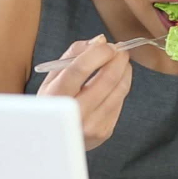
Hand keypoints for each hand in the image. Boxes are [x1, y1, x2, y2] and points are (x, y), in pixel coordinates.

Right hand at [37, 35, 131, 150]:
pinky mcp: (104, 131)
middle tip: (120, 50)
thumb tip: (100, 40)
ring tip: (121, 62)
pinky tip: (115, 82)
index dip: (99, 53)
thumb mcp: (52, 77)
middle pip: (106, 79)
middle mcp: (74, 113)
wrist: (52, 138)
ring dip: (125, 71)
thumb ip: (73, 54)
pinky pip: (120, 102)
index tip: (108, 45)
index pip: (80, 69)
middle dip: (118, 59)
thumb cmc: (53, 101)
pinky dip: (121, 87)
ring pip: (119, 90)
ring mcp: (91, 125)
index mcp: (56, 96)